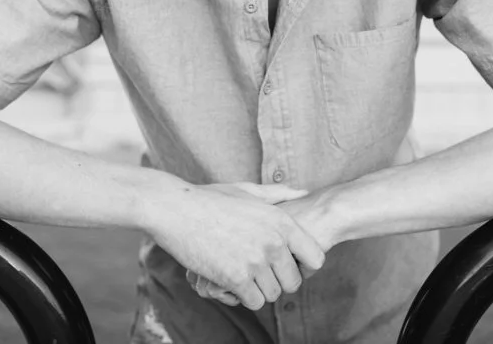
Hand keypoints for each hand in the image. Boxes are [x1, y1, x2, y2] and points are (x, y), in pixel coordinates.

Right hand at [144, 180, 326, 310]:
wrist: (176, 209)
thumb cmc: (210, 199)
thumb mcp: (248, 191)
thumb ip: (279, 194)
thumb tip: (305, 192)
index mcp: (282, 221)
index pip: (316, 259)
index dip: (302, 266)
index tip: (286, 265)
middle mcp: (274, 242)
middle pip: (293, 282)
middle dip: (277, 282)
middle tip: (257, 273)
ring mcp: (256, 261)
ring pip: (272, 295)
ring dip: (257, 290)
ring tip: (240, 274)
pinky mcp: (236, 278)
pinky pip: (253, 301)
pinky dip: (242, 297)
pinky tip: (229, 281)